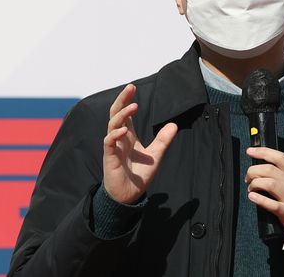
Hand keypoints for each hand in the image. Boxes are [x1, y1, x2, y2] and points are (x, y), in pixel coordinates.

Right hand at [103, 83, 177, 203]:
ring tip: (133, 106)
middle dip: (122, 100)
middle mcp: (119, 138)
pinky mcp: (110, 158)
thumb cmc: (139, 175)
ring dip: (122, 115)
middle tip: (130, 87)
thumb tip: (174, 125)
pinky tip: (123, 131)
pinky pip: (109, 143)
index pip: (125, 113)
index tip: (133, 87)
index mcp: (128, 135)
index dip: (127, 100)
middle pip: (116, 114)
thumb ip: (163, 140)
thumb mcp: (156, 155)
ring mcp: (113, 147)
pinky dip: (115, 135)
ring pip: (112, 125)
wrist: (129, 195)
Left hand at [245, 147, 283, 241]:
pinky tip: (252, 197)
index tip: (250, 152)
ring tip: (251, 189)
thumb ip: (283, 176)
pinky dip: (259, 199)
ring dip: (255, 184)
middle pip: (270, 169)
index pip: (280, 157)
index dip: (263, 152)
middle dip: (254, 171)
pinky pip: (272, 204)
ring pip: (270, 183)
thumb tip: (261, 168)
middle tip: (248, 178)